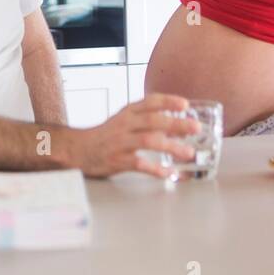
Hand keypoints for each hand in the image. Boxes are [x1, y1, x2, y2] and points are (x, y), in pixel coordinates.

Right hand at [69, 94, 200, 178]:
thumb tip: (176, 124)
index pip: (149, 101)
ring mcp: (120, 142)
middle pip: (153, 120)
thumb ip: (147, 120)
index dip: (168, 101)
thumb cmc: (106, 135)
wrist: (78, 150)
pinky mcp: (116, 160)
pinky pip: (139, 164)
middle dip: (176, 123)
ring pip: (148, 141)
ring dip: (170, 146)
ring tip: (188, 152)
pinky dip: (155, 169)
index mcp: (127, 112)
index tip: (185, 104)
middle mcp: (124, 124)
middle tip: (195, 128)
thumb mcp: (124, 120)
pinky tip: (168, 173)